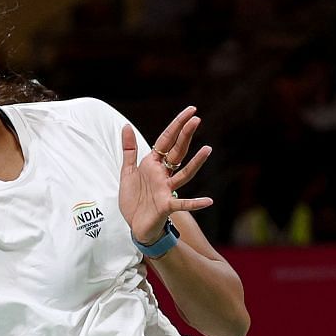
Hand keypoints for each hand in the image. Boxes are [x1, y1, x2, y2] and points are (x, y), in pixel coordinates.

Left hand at [120, 106, 213, 244]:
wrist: (135, 225)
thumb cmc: (134, 199)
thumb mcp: (128, 172)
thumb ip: (129, 150)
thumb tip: (126, 125)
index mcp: (153, 164)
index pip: (167, 140)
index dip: (177, 124)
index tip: (192, 110)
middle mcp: (163, 175)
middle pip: (177, 152)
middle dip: (185, 136)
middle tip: (197, 119)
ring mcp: (167, 190)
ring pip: (184, 174)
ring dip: (195, 163)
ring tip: (208, 149)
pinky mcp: (166, 206)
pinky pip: (182, 204)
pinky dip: (195, 203)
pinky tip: (209, 201)